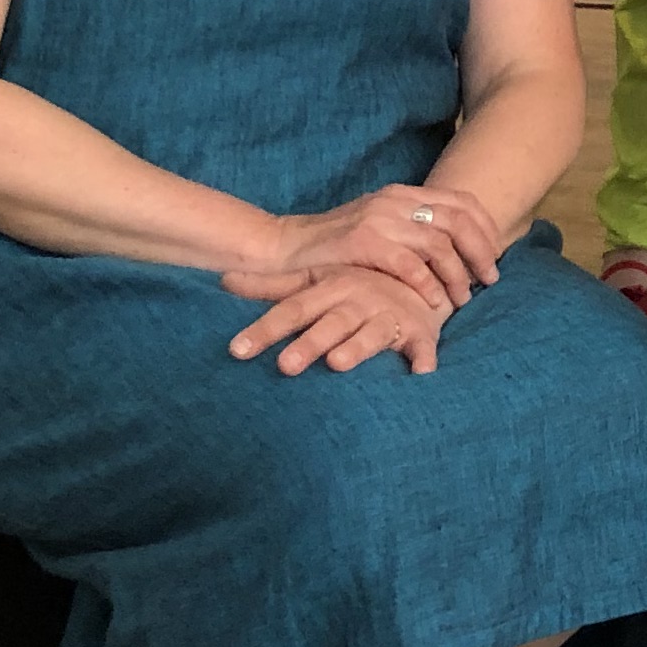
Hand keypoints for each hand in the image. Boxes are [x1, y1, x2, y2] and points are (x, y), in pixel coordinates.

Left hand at [221, 263, 444, 376]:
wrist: (420, 273)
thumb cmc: (357, 284)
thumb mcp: (316, 278)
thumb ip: (273, 285)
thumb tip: (223, 279)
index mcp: (331, 288)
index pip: (292, 310)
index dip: (265, 329)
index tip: (236, 350)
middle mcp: (359, 300)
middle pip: (330, 323)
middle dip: (309, 343)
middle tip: (284, 367)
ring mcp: (389, 317)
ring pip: (371, 333)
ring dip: (357, 347)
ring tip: (338, 363)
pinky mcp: (419, 332)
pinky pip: (423, 347)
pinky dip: (423, 359)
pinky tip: (421, 373)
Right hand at [247, 185, 508, 312]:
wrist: (284, 249)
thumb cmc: (336, 247)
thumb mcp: (380, 228)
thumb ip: (414, 231)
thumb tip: (460, 249)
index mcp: (404, 194)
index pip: (462, 202)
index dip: (487, 230)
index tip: (497, 256)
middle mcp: (395, 200)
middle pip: (459, 220)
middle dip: (482, 252)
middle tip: (491, 279)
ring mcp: (379, 218)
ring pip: (439, 242)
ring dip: (458, 273)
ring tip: (464, 298)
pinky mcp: (363, 242)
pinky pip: (409, 262)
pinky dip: (427, 283)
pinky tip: (434, 300)